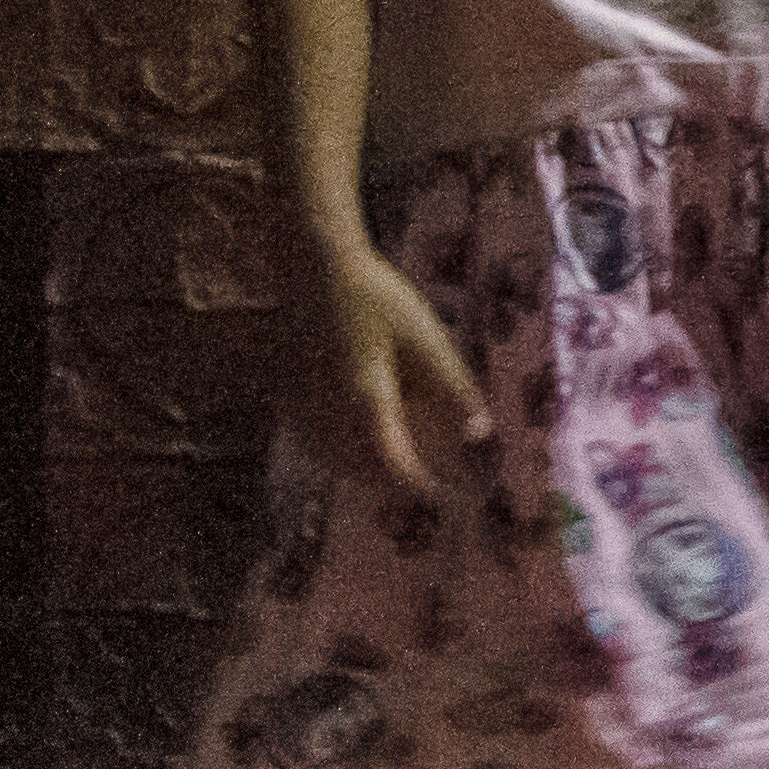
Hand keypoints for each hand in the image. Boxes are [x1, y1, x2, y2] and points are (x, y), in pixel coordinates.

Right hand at [301, 241, 485, 490]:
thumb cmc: (376, 298)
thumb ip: (454, 388)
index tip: (450, 500)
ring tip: (401, 466)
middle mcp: (326, 414)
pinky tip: (361, 440)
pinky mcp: (287, 396)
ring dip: (366, 471)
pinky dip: (339, 452)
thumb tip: (481, 432)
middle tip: (434, 484)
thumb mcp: (427, 340)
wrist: (314, 269)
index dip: (423, 490)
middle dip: (395, 483)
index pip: (394, 467)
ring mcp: (300, 407)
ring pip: (332, 461)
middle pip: (361, 472)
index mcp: (366, 402)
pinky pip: (313, 442)